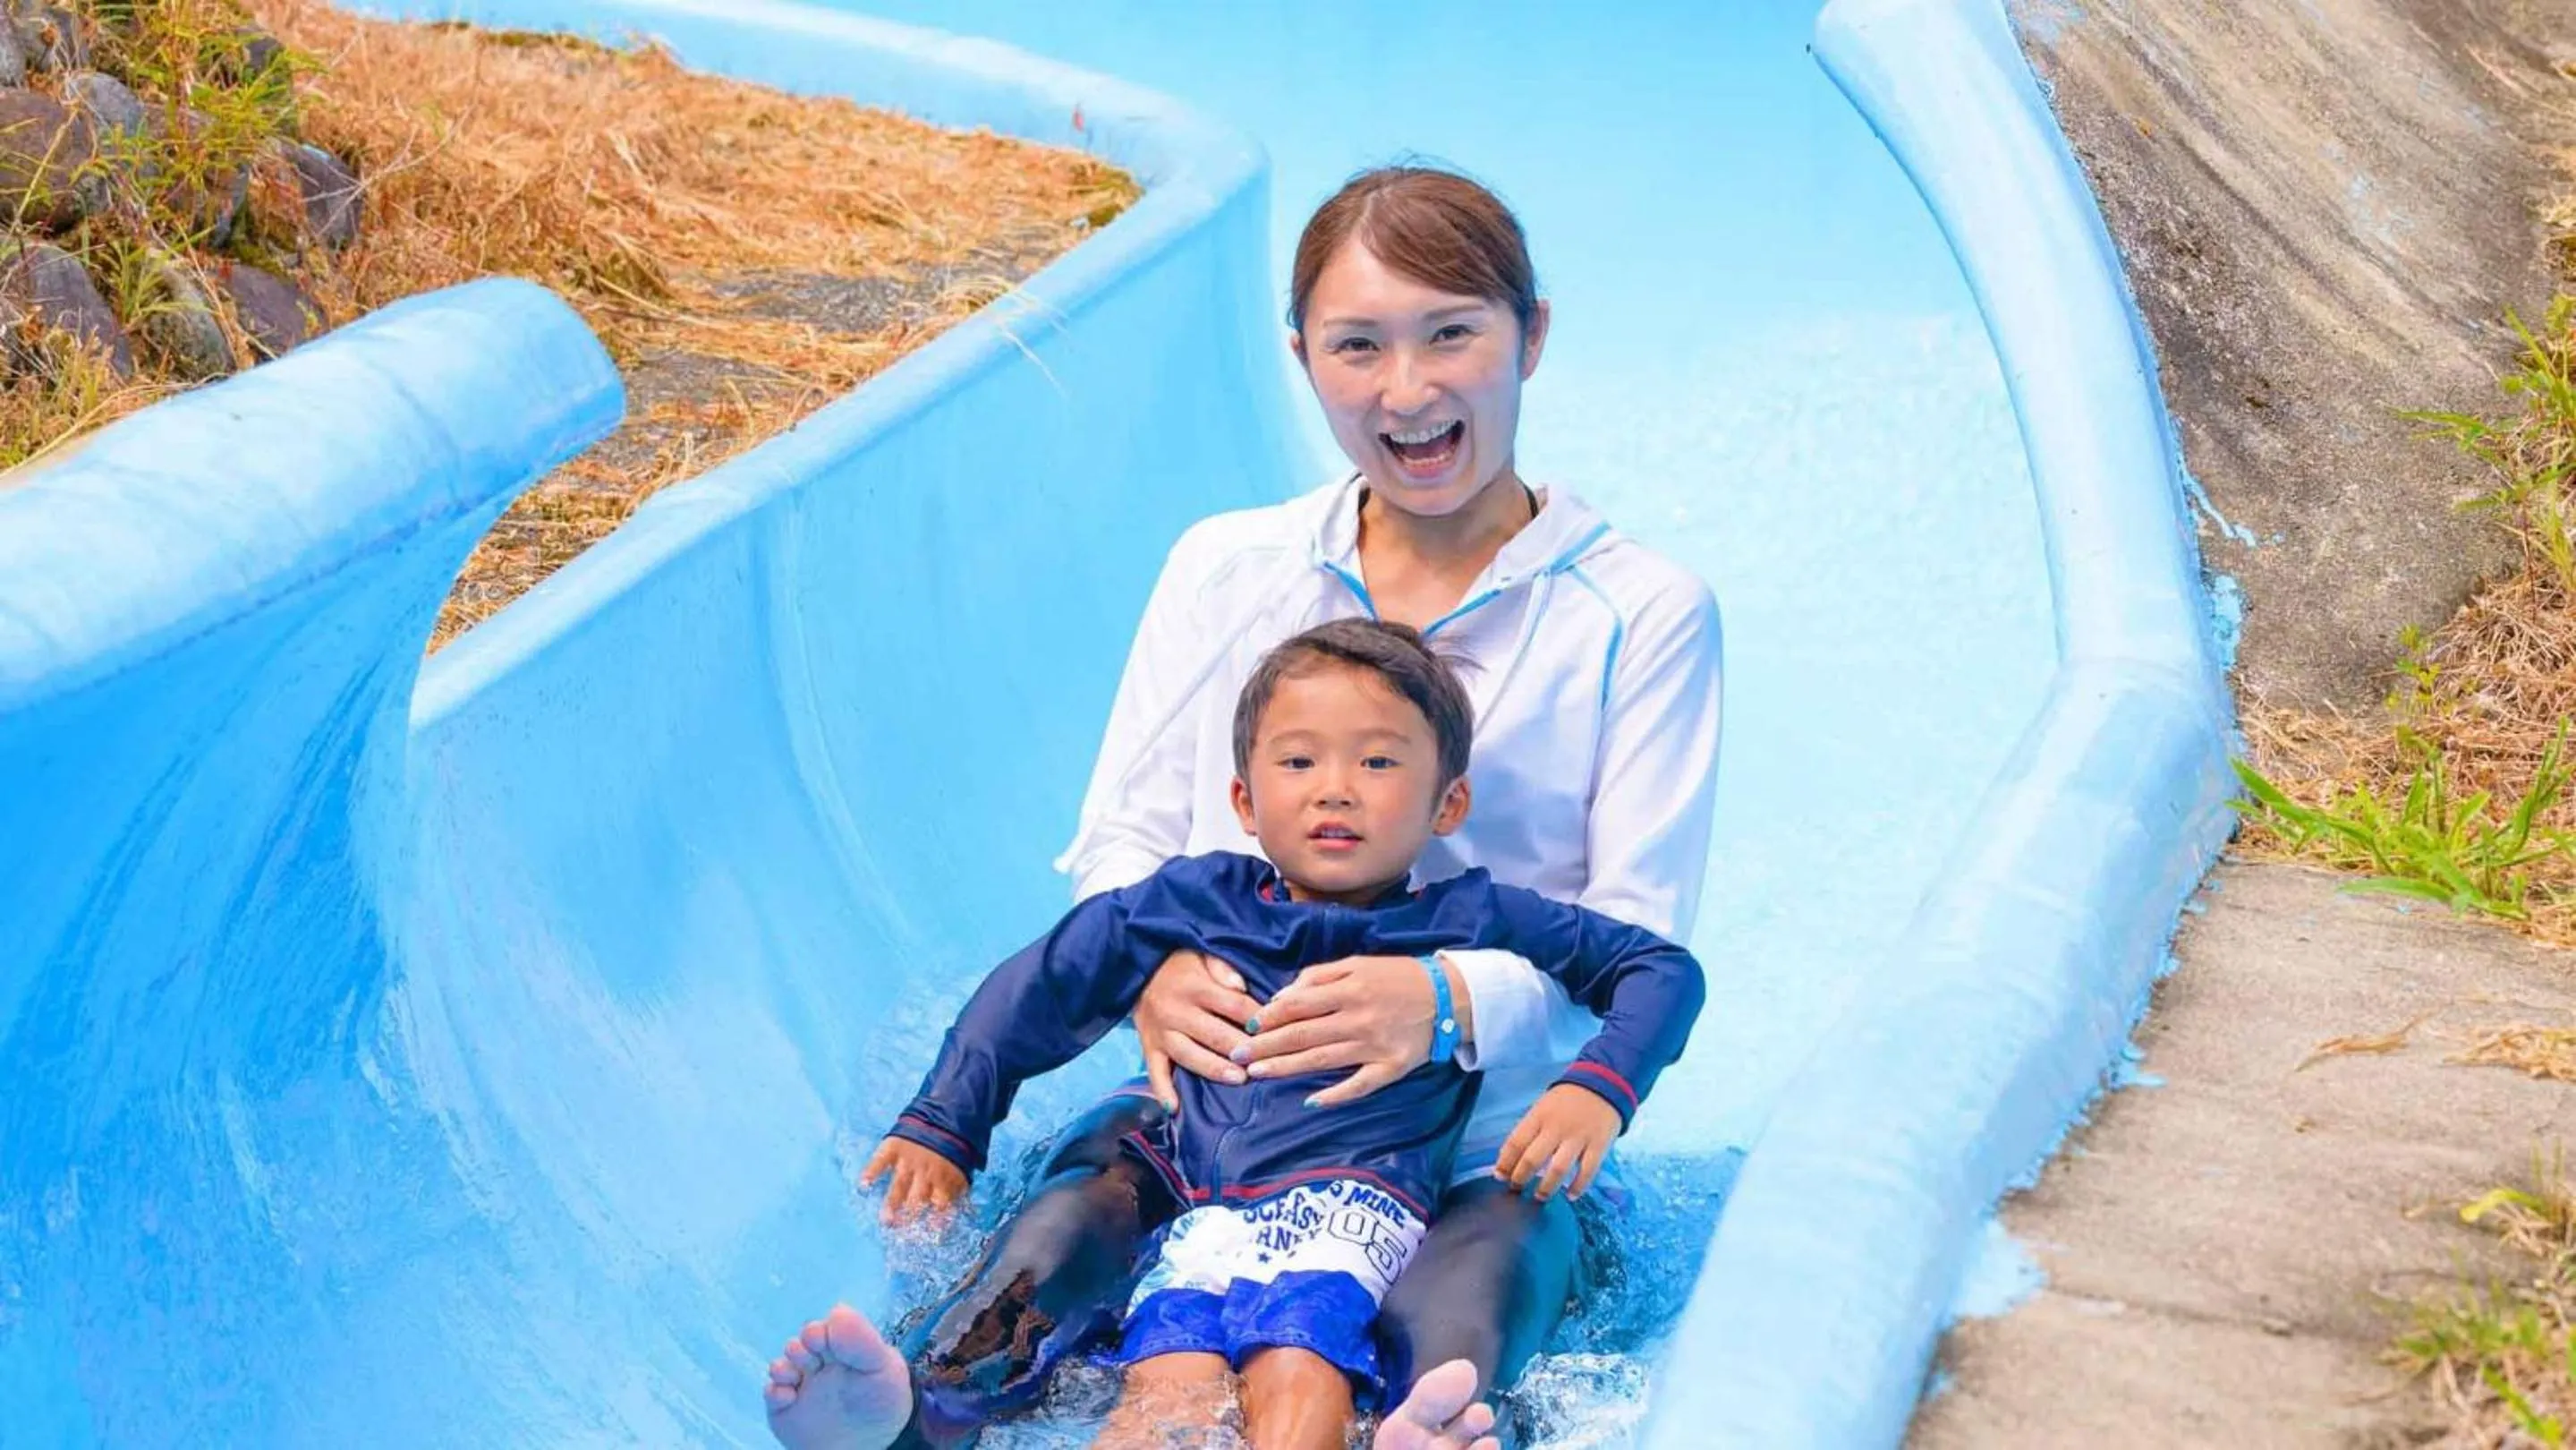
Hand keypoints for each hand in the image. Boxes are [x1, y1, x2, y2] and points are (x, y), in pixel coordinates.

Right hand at [859, 1137, 968, 1225]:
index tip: (929, 1236)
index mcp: (945, 1178)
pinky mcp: (894, 1148)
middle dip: (910, 1217)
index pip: (941, 1205)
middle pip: (917, 1200)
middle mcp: (926, 1172)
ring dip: (892, 1204)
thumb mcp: (963, 1169)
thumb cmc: (954, 1148)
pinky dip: (871, 1172)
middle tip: (900, 1231)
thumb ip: (959, 1191)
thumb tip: (965, 1214)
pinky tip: (864, 1184)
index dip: (935, 1221)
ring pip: (899, 1186)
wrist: (944, 1113)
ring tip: (886, 1220)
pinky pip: (881, 1162)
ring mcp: (909, 1161)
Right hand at [1134, 949, 1262, 1109]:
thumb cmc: (1179, 964)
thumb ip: (1222, 967)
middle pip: (1214, 1034)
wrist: (1136, 969)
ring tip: (1239, 1080)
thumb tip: (1241, 987)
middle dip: (1241, 1049)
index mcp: (1194, 987)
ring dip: (1214, 1069)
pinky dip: (1162, 1091)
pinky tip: (1174, 1109)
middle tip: (1265, 1062)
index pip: (1233, 1005)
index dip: (1257, 1019)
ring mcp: (1161, 1032)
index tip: (1278, 1031)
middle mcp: (1176, 1011)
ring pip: (1189, 1055)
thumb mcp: (1200, 954)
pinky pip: (1154, 1072)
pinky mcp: (1148, 1047)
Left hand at [1240, 953, 1467, 1107]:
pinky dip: (1335, 1095)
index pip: (1298, 1005)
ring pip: (1321, 1060)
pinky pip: (1359, 1085)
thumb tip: (1283, 996)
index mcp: (1349, 988)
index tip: (1248, 1026)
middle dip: (1266, 1046)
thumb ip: (1320, 976)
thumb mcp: (1358, 963)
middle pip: (1303, 1035)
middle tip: (1237, 1056)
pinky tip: (1311, 1101)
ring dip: (1286, 1068)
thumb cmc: (1397, 976)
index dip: (1270, 1016)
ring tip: (1258, 1074)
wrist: (1449, 995)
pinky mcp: (1391, 1067)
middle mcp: (1358, 1018)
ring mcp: (1374, 1046)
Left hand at [1492, 1084, 1619, 1201]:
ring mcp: (1578, 1138)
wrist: (1602, 1084)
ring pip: (1558, 1169)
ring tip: (1539, 1197)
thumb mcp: (1542, 1107)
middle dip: (1520, 1178)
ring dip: (1546, 1188)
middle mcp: (1556, 1128)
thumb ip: (1529, 1130)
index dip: (1505, 1163)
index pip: (1516, 1143)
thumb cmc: (1566, 1101)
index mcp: (1539, 1116)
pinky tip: (1571, 1195)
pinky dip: (1578, 1186)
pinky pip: (1587, 1171)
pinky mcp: (1598, 1145)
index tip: (1499, 1176)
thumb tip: (1511, 1159)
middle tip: (1516, 1189)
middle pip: (1532, 1159)